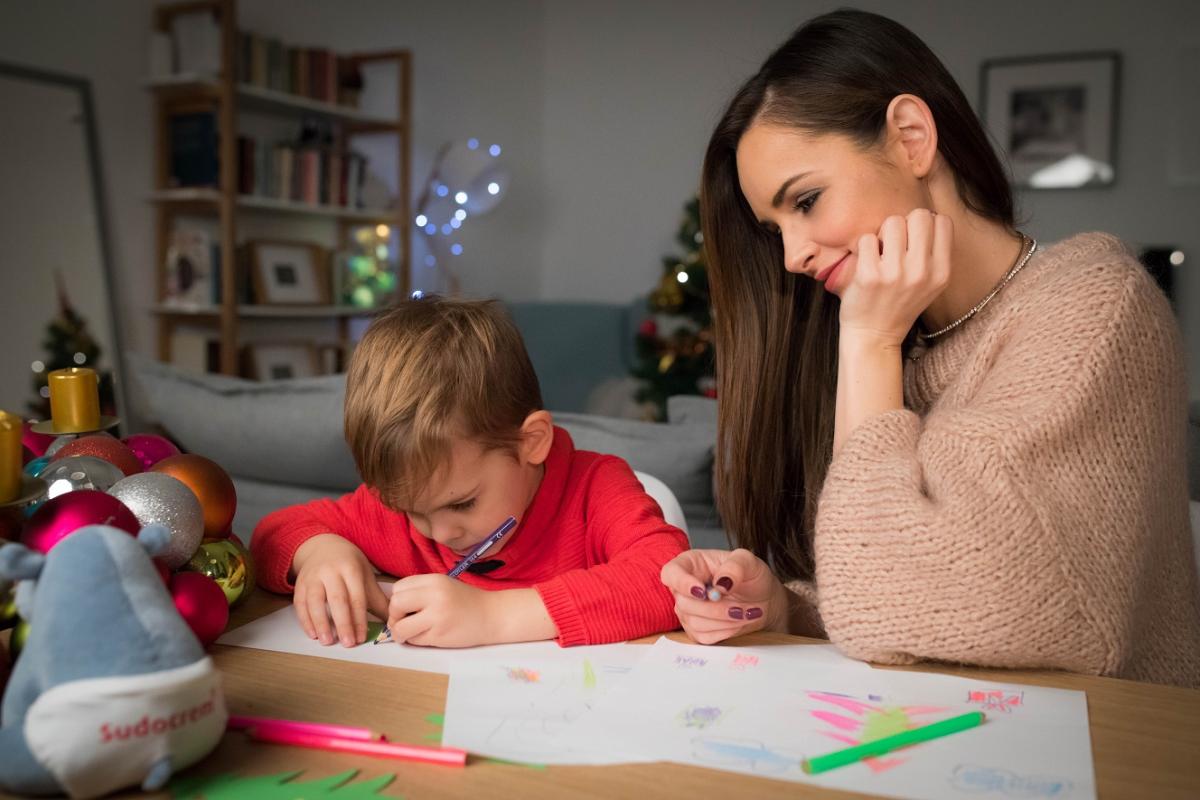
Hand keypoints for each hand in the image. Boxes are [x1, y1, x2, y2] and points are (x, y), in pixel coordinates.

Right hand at [292, 534, 388, 647]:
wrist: (323, 546)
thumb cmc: (348, 564)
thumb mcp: (366, 576)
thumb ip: (377, 599)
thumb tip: (394, 621)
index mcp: (351, 569)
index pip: (357, 597)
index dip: (360, 619)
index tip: (361, 637)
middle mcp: (331, 571)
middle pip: (337, 599)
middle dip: (343, 623)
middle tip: (348, 643)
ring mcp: (313, 577)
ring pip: (315, 601)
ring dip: (321, 623)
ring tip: (327, 641)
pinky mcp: (300, 583)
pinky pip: (300, 603)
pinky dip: (305, 620)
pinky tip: (313, 633)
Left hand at [386, 574, 495, 647]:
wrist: (493, 616)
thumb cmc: (467, 602)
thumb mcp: (444, 586)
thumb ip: (421, 591)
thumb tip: (394, 607)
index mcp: (434, 580)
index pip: (398, 588)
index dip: (398, 599)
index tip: (406, 608)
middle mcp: (434, 595)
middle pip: (395, 604)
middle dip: (395, 616)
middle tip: (404, 621)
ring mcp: (437, 616)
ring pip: (400, 627)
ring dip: (400, 633)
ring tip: (410, 633)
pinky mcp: (439, 635)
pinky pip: (414, 640)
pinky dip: (414, 640)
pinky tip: (426, 636)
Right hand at [660, 548, 789, 643]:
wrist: (762, 600)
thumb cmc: (751, 577)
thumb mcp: (749, 562)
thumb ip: (735, 567)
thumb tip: (721, 583)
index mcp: (690, 564)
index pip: (671, 573)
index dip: (682, 584)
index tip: (703, 591)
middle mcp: (684, 588)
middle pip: (684, 603)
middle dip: (716, 608)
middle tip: (740, 607)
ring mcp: (688, 611)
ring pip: (695, 623)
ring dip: (725, 620)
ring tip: (745, 612)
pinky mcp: (696, 630)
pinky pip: (704, 636)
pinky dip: (725, 631)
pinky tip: (738, 621)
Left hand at [838, 209, 952, 346]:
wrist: (874, 336)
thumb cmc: (899, 304)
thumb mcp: (931, 284)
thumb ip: (934, 253)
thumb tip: (928, 216)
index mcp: (942, 272)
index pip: (943, 222)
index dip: (926, 225)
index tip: (914, 240)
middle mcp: (923, 272)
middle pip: (919, 215)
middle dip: (904, 225)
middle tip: (895, 245)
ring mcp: (896, 274)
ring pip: (893, 222)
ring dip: (883, 235)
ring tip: (881, 255)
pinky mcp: (870, 276)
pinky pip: (867, 239)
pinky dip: (864, 247)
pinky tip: (866, 264)